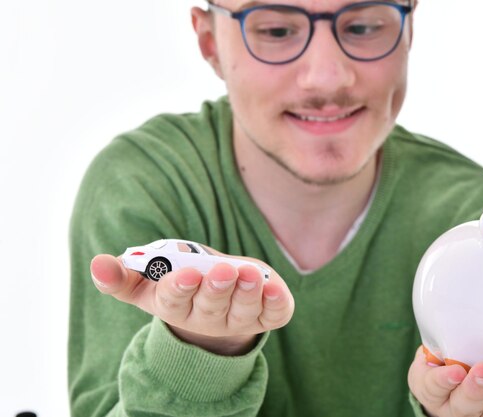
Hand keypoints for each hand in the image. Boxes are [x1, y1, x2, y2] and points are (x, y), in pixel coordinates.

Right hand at [90, 249, 294, 354]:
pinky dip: (277, 303)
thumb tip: (98, 264)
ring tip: (249, 273)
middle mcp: (208, 318)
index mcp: (177, 307)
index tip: (186, 274)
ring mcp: (239, 318)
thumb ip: (123, 275)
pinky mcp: (266, 314)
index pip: (174, 302)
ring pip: (243, 310)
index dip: (180, 288)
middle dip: (216, 289)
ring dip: (247, 292)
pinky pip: (274, 314)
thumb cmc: (180, 282)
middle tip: (222, 271)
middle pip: (210, 307)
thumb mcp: (148, 281)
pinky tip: (275, 287)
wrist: (219, 296)